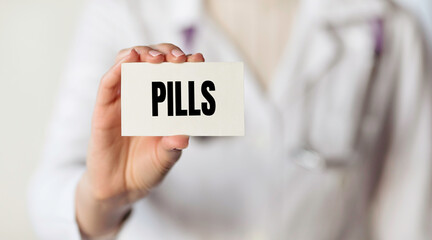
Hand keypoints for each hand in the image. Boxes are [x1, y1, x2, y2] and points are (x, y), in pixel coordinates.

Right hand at [76, 44, 204, 237]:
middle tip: (178, 58)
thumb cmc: (147, 169)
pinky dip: (117, 68)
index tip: (198, 59)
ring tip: (157, 58)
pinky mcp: (103, 109)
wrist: (120, 188)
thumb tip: (183, 137)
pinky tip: (129, 60)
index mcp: (163, 104)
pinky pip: (108, 84)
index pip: (175, 74)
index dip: (186, 64)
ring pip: (128, 63)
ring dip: (143, 53)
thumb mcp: (166, 158)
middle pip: (152, 60)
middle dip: (167, 53)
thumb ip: (173, 146)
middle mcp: (143, 96)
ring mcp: (123, 100)